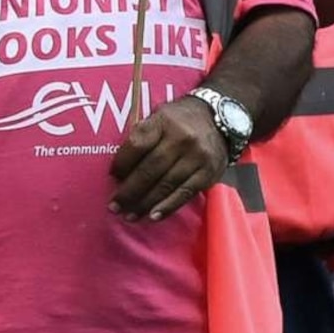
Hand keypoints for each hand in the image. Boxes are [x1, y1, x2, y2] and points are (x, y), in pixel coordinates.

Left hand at [109, 92, 230, 220]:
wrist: (221, 119)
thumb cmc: (181, 121)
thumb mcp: (160, 116)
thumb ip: (142, 136)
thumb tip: (120, 169)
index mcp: (163, 121)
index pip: (137, 144)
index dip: (122, 163)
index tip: (112, 177)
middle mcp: (181, 139)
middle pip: (150, 169)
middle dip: (129, 190)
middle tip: (114, 206)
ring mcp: (196, 157)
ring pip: (166, 185)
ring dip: (144, 204)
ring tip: (129, 216)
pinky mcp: (208, 174)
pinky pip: (184, 194)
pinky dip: (167, 207)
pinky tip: (152, 216)